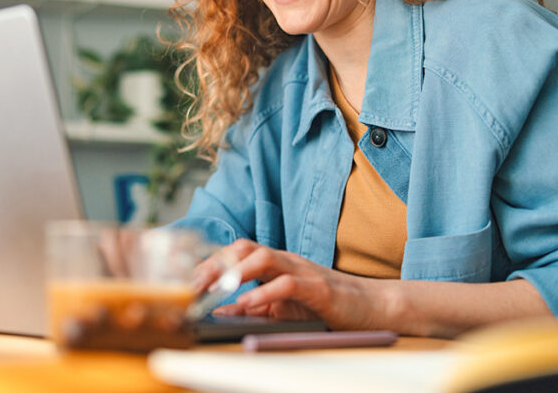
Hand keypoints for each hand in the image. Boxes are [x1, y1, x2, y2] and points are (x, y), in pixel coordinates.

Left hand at [192, 239, 385, 329]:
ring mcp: (303, 271)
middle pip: (244, 248)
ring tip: (215, 288)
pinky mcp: (318, 288)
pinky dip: (264, 293)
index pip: (236, 251)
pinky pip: (287, 284)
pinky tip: (248, 303)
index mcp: (276, 263)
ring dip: (235, 271)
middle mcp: (286, 260)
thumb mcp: (283, 308)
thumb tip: (219, 309)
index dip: (209, 262)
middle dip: (214, 264)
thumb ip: (252, 307)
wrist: (372, 307)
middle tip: (191, 285)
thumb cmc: (326, 306)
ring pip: (263, 257)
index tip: (185, 280)